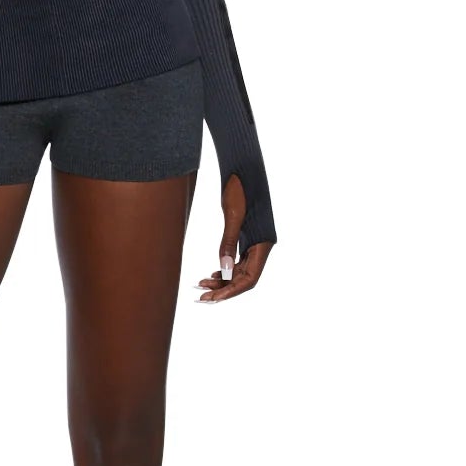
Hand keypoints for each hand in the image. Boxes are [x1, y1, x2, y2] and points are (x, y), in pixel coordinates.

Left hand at [196, 172, 272, 302]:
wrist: (242, 166)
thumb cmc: (239, 186)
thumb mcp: (232, 214)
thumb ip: (228, 242)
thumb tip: (223, 270)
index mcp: (264, 241)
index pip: (250, 278)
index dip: (231, 291)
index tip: (212, 299)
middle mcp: (262, 245)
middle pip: (244, 278)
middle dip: (223, 289)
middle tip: (202, 297)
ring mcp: (254, 241)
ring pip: (240, 270)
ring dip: (222, 280)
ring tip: (202, 286)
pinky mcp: (246, 236)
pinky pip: (237, 260)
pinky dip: (224, 269)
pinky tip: (211, 274)